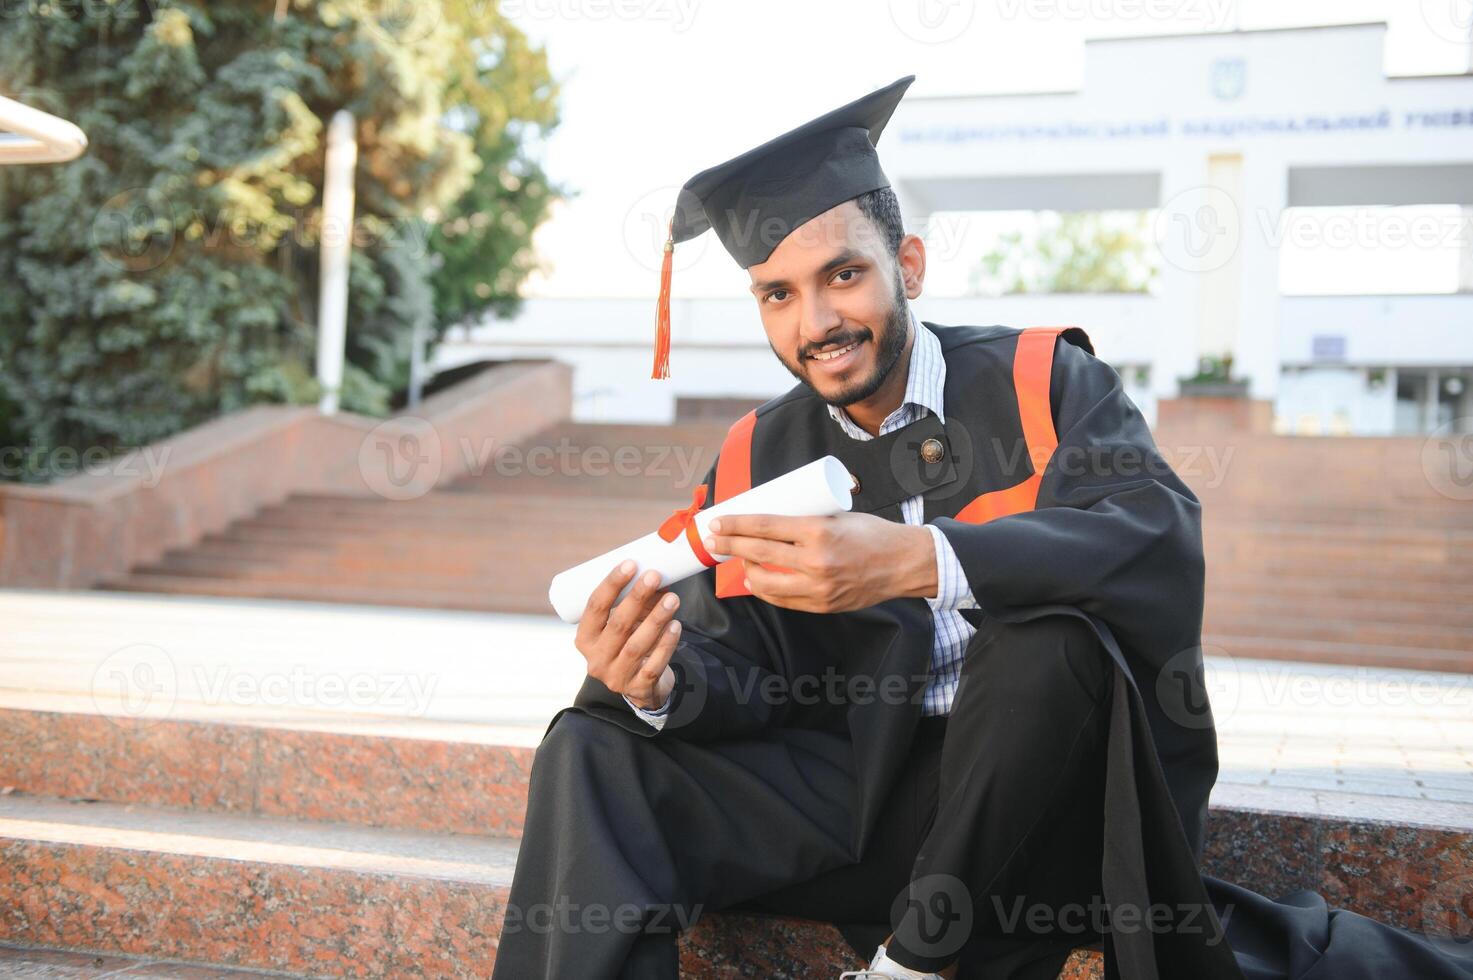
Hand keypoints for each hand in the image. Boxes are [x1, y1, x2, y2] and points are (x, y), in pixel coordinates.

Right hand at [576, 562, 680, 710]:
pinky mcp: (638, 688)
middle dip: (637, 597)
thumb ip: (635, 604)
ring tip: (672, 599)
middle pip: (617, 624)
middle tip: (654, 576)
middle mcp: (596, 659)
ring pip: (636, 645)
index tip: (630, 564)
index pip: (594, 607)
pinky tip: (676, 626)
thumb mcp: (623, 627)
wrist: (640, 687)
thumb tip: (658, 574)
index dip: (612, 584)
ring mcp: (616, 676)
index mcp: (585, 639)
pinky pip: (654, 664)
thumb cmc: (629, 645)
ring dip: (656, 619)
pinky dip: (666, 644)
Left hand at [703, 512, 937, 613]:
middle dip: (730, 544)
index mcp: (819, 531)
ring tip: (738, 559)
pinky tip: (755, 580)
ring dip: (745, 570)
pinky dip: (765, 589)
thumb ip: (805, 523)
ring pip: (765, 582)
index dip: (736, 524)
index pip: (765, 526)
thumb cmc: (872, 533)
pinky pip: (783, 599)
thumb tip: (769, 521)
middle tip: (714, 538)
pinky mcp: (822, 605)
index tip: (718, 521)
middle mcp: (816, 561)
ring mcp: (818, 587)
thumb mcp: (837, 516)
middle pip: (759, 552)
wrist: (904, 563)